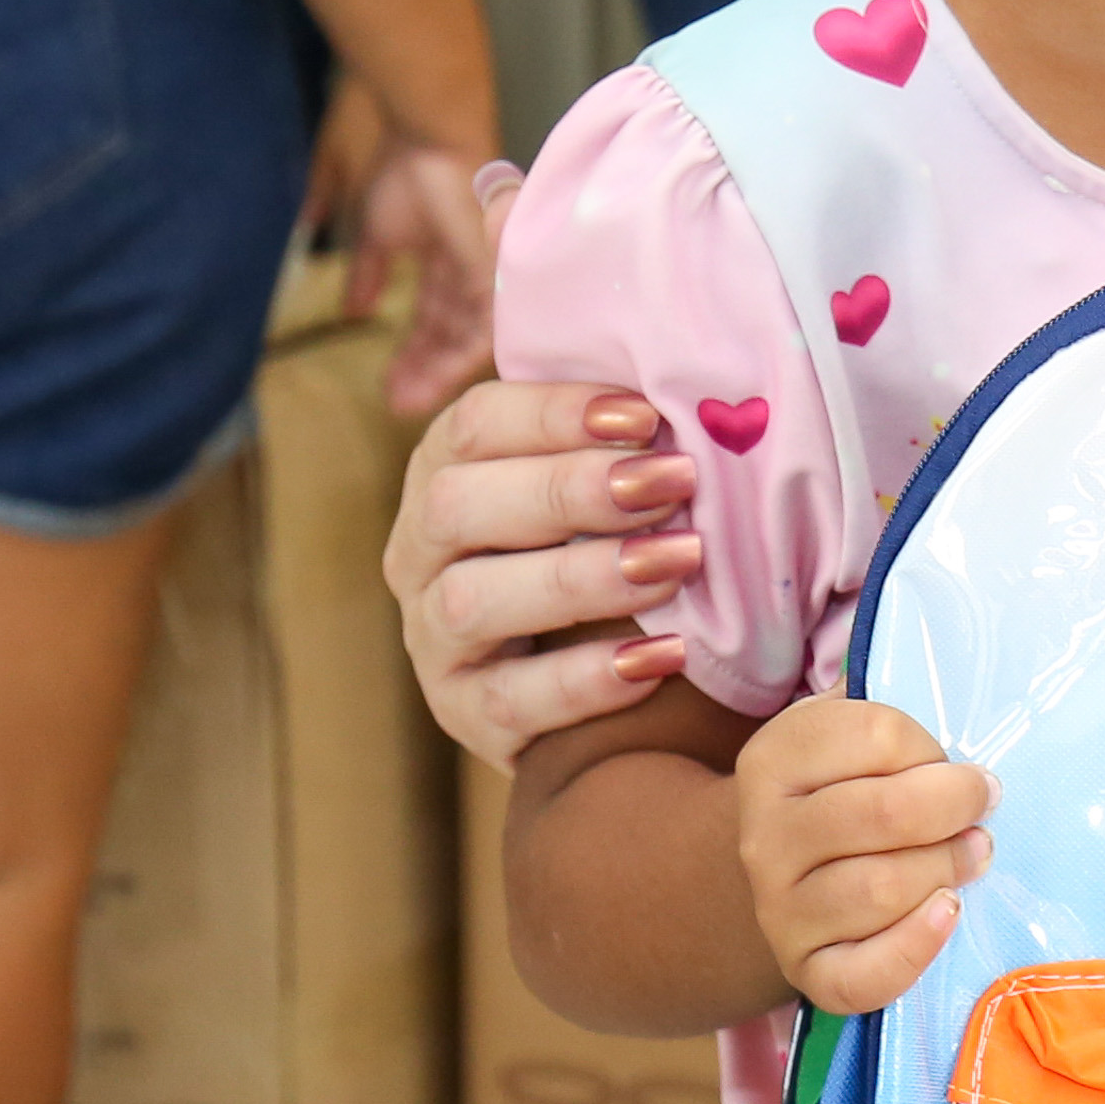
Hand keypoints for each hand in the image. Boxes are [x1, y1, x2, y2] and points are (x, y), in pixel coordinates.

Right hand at [344, 130, 505, 410]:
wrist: (427, 141)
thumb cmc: (405, 171)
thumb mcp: (376, 233)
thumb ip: (368, 272)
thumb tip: (353, 309)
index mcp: (449, 260)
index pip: (435, 318)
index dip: (414, 352)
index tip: (389, 386)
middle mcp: (474, 272)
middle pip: (452, 334)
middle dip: (423, 370)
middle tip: (396, 404)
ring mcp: (488, 274)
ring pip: (468, 338)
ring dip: (435, 371)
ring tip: (406, 400)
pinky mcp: (495, 275)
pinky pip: (485, 328)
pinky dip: (458, 357)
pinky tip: (432, 381)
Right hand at [382, 375, 707, 765]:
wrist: (598, 690)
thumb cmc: (606, 550)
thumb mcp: (598, 488)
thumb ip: (618, 441)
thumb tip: (686, 388)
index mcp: (443, 472)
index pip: (474, 425)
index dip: (554, 413)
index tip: (648, 417)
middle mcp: (418, 554)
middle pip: (457, 505)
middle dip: (568, 489)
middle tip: (674, 484)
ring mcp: (432, 639)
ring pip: (471, 601)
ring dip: (580, 577)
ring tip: (679, 562)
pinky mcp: (462, 715)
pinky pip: (509, 701)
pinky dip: (589, 679)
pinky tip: (665, 655)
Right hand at [736, 691, 991, 1014]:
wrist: (786, 873)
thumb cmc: (842, 789)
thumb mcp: (844, 730)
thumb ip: (884, 693)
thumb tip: (945, 655)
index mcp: (774, 759)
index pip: (875, 737)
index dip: (932, 749)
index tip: (951, 760)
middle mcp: (764, 836)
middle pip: (881, 815)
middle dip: (954, 807)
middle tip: (985, 806)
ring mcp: (780, 910)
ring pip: (878, 889)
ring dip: (946, 868)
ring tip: (973, 854)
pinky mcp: (807, 971)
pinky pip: (863, 974)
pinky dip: (915, 947)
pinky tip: (947, 912)